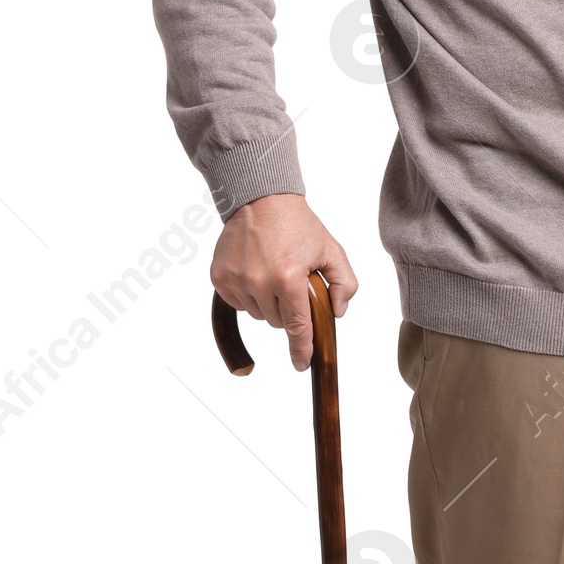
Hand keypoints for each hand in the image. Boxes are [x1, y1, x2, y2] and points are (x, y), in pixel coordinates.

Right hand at [211, 194, 357, 370]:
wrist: (260, 199)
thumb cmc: (297, 224)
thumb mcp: (331, 250)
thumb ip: (344, 284)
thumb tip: (337, 312)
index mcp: (289, 278)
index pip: (297, 326)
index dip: (301, 349)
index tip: (301, 364)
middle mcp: (259, 282)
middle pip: (278, 322)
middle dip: (288, 310)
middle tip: (292, 283)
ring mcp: (236, 280)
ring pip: (258, 315)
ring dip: (268, 303)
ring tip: (274, 273)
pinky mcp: (219, 277)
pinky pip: (238, 303)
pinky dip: (249, 295)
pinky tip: (256, 272)